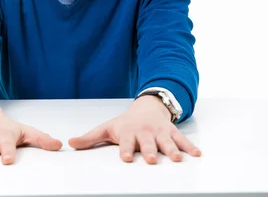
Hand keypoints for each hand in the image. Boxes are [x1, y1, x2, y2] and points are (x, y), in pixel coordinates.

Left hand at [68, 95, 201, 163]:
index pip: (126, 142)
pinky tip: (197, 154)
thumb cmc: (126, 123)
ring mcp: (160, 133)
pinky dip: (190, 147)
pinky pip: (182, 140)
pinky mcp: (172, 133)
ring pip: (166, 142)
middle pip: (147, 143)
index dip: (126, 149)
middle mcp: (145, 133)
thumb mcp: (107, 128)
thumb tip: (70, 143)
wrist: (147, 107)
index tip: (127, 157)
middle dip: (149, 150)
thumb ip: (90, 138)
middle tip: (151, 159)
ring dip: (171, 150)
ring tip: (176, 159)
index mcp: (129, 132)